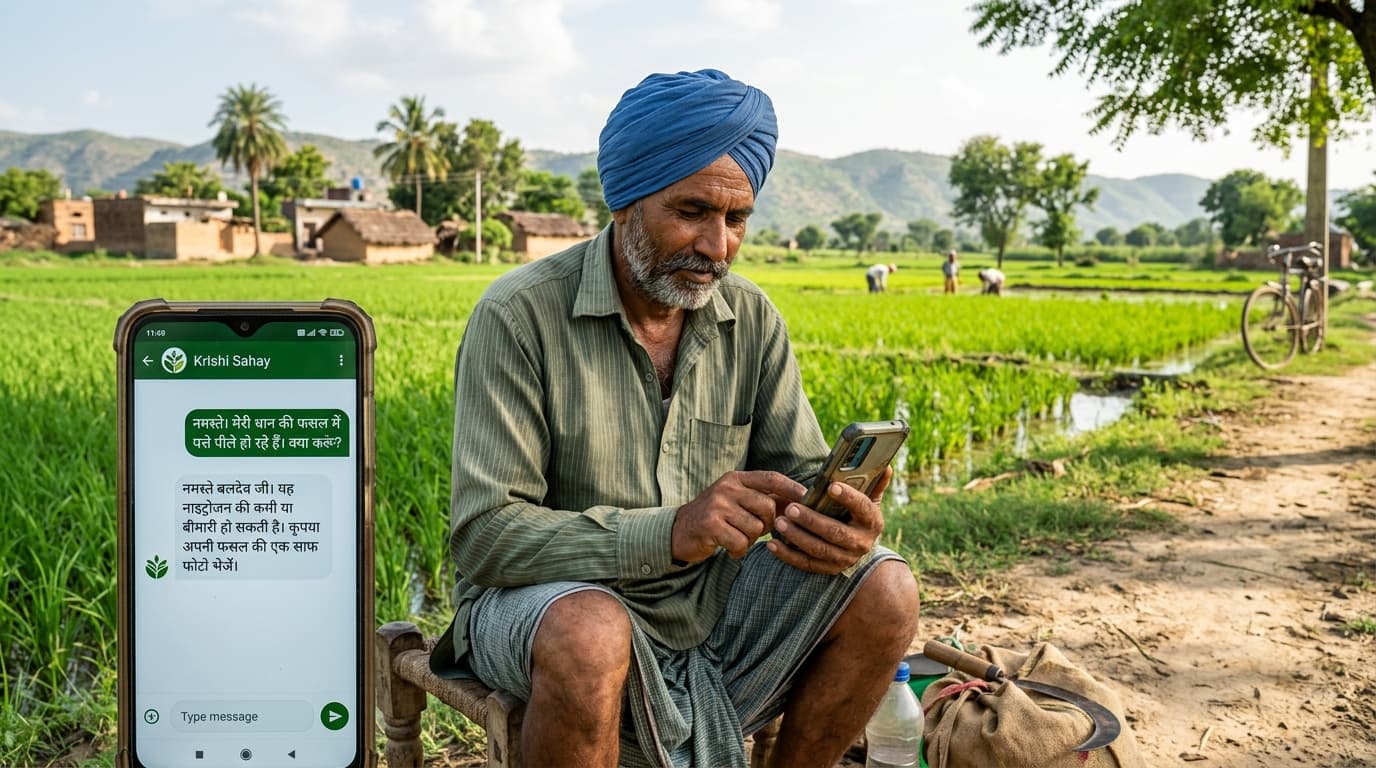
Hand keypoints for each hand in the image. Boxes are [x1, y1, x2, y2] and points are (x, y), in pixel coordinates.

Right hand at [672, 471, 805, 563]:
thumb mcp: (737, 500)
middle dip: (767, 524)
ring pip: (755, 527)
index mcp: (736, 478)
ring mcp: (717, 505)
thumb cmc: (716, 517)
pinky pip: (740, 542)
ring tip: (737, 538)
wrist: (679, 531)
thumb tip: (800, 502)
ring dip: (750, 539)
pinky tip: (730, 548)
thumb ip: (764, 499)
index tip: (809, 499)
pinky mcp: (710, 525)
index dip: (792, 488)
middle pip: (767, 507)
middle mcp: (727, 488)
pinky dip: (739, 550)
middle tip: (756, 530)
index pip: (771, 478)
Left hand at [766, 466, 889, 573]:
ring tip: (780, 522)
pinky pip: (806, 564)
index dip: (848, 497)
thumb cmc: (857, 514)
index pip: (863, 508)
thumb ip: (874, 482)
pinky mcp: (828, 570)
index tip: (831, 486)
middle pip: (836, 532)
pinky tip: (772, 544)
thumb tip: (886, 464)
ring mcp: (844, 559)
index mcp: (872, 521)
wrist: (857, 546)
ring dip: (797, 536)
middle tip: (792, 507)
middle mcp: (861, 543)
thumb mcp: (869, 499)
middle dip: (812, 520)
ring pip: (819, 550)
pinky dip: (788, 555)